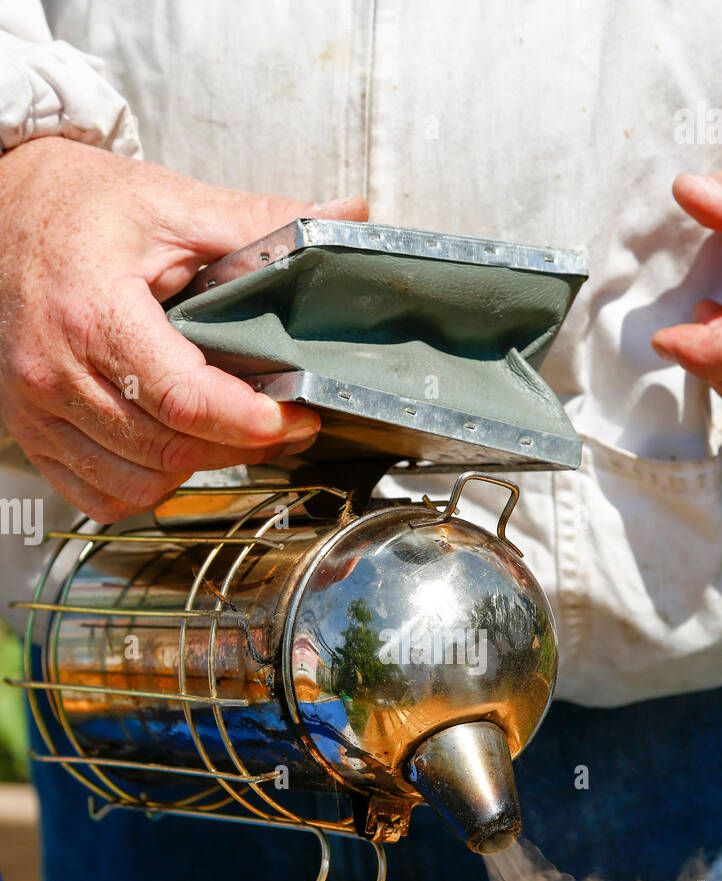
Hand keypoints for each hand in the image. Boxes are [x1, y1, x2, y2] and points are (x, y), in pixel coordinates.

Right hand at [0, 137, 366, 519]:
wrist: (2, 209)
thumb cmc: (81, 208)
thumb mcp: (175, 205)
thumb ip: (262, 223)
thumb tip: (348, 217)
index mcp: (93, 312)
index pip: (184, 399)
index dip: (251, 422)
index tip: (296, 415)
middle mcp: (55, 370)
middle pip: (166, 450)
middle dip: (237, 447)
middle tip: (280, 423)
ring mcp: (36, 409)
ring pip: (134, 485)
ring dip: (192, 471)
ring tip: (224, 433)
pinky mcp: (30, 432)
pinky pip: (95, 495)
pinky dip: (141, 487)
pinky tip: (167, 450)